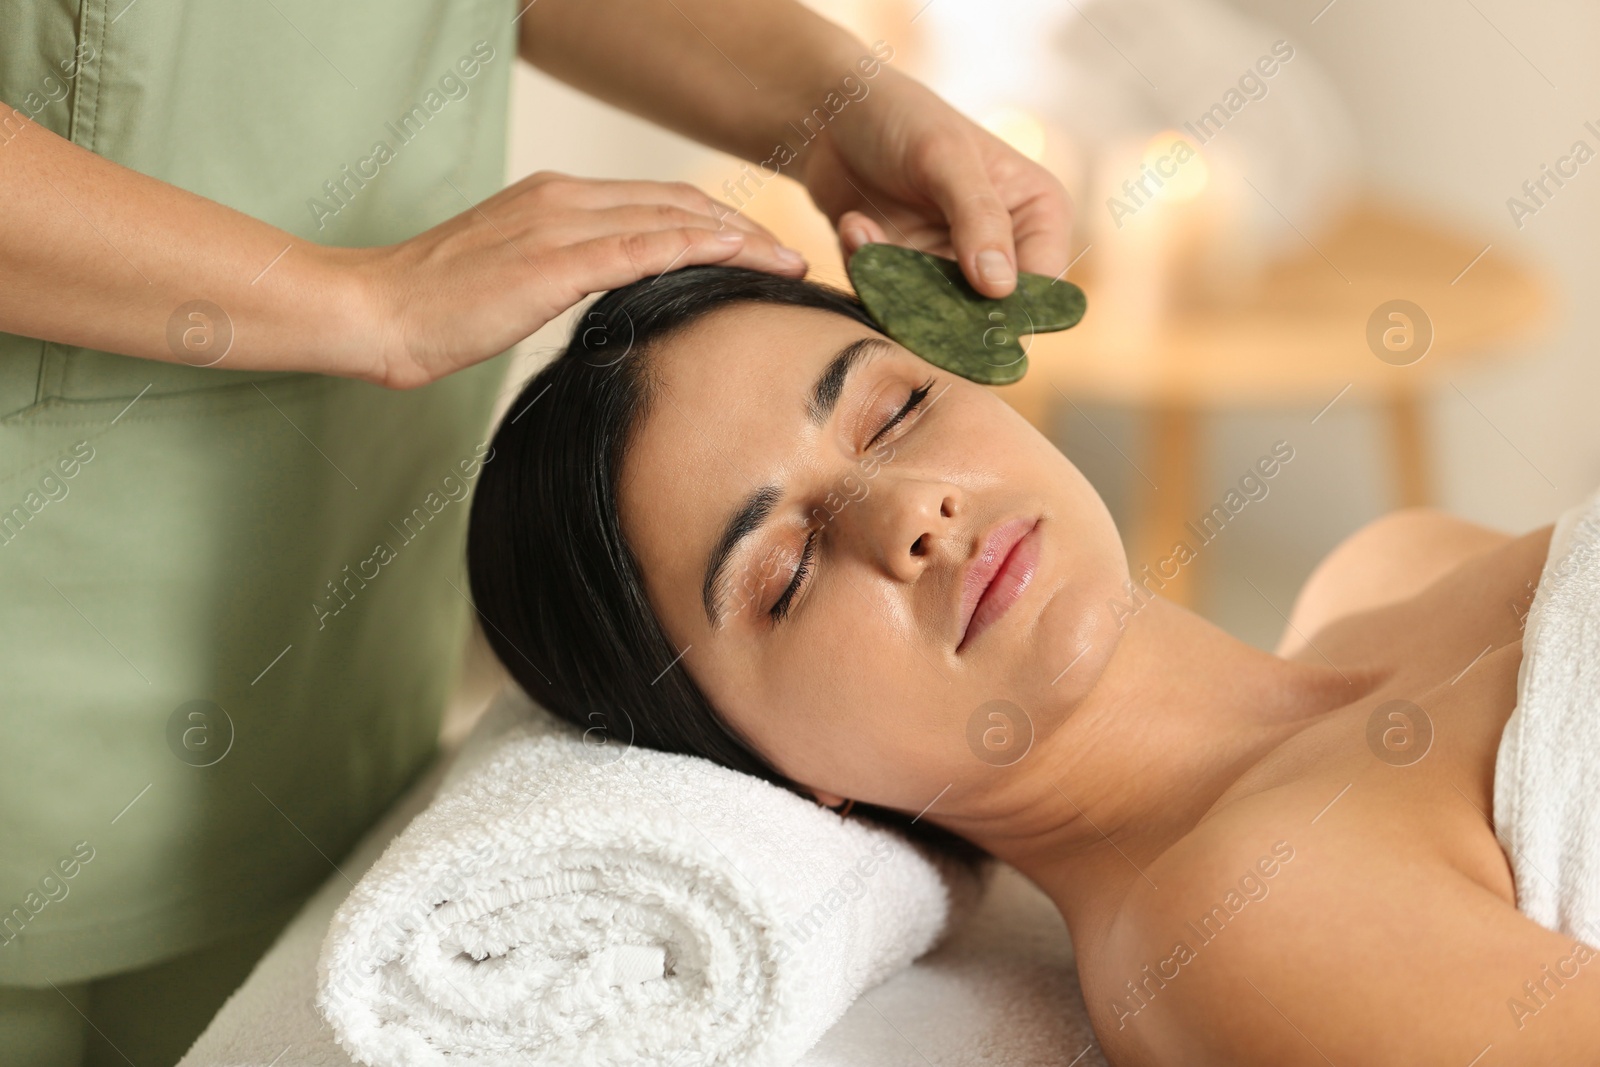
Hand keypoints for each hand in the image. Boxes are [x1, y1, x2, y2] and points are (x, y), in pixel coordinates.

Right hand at [355, 171, 806, 388]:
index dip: (717, 223)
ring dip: (739, 239)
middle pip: (678, 202)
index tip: (761, 253)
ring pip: (671, 217)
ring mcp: (559, 224)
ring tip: (786, 265)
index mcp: (556, 200)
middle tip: (792, 262)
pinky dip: (696, 247)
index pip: (657, 203)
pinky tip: (737, 256)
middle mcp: (564, 198)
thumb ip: (567, 276)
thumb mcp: (515, 283)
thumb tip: (616, 302)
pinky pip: (640, 247)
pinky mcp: (552, 261)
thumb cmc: (437, 311)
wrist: (375, 312)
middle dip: (744, 229)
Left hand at [797, 69, 1072, 297]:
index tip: (965, 306)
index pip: (1044, 285)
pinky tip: (854, 223)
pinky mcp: (907, 280)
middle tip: (901, 278)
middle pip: (990, 315)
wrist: (835, 115)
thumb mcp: (944, 157)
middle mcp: (1003, 249)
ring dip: (894, 285)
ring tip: (862, 228)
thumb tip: (1001, 288)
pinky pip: (892, 305)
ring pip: (936, 319)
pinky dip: (867, 273)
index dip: (1012, 309)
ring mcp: (952, 269)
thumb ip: (978, 218)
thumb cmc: (901, 118)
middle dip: (941, 307)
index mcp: (1037, 214)